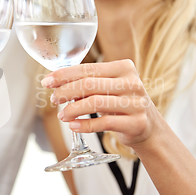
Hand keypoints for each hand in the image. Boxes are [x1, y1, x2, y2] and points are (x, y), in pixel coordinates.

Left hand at [41, 59, 163, 147]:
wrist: (148, 127)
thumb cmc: (122, 103)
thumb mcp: (109, 88)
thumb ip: (88, 83)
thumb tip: (56, 83)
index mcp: (123, 68)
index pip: (88, 69)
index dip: (64, 75)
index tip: (47, 82)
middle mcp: (132, 83)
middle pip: (89, 84)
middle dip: (66, 92)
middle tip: (54, 99)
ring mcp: (135, 103)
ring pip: (95, 103)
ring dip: (73, 110)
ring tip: (62, 115)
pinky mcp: (135, 123)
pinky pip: (104, 123)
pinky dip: (84, 125)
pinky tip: (73, 126)